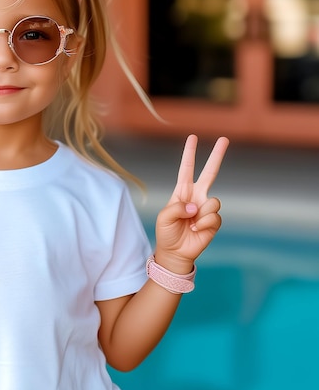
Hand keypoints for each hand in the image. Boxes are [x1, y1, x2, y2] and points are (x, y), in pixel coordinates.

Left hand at [155, 135, 228, 272]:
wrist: (175, 252)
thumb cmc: (166, 233)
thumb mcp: (164, 217)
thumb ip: (177, 207)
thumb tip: (197, 206)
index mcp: (182, 192)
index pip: (187, 169)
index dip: (190, 154)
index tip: (193, 137)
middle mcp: (196, 197)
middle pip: (210, 173)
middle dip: (217, 156)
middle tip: (225, 138)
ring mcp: (206, 208)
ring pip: (213, 201)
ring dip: (201, 214)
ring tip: (191, 223)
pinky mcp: (214, 221)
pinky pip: (214, 217)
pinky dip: (204, 224)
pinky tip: (196, 230)